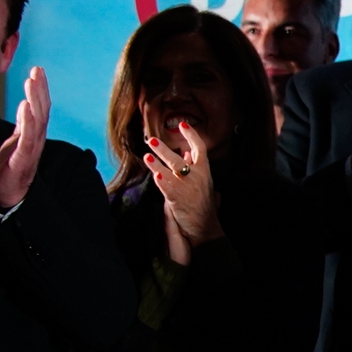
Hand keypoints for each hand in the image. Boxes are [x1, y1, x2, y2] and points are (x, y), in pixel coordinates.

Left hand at [0, 67, 49, 210]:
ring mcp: (32, 149)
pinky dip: (28, 121)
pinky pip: (27, 137)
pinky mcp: (23, 159)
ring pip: (37, 120)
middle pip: (42, 110)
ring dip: (35, 99)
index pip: (39, 107)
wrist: (7, 195)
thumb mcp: (14, 141)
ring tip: (31, 82)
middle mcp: (36, 139)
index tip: (37, 70)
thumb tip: (25, 104)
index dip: (40, 89)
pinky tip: (26, 106)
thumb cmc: (9, 168)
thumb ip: (22, 124)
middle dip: (40, 89)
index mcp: (32, 134)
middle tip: (37, 69)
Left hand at [143, 121, 223, 263]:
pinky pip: (167, 187)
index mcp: (204, 172)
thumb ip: (196, 167)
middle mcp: (196, 177)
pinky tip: (154, 174)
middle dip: (164, 149)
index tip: (183, 125)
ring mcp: (187, 187)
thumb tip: (187, 153)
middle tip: (152, 140)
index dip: (191, 135)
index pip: (200, 148)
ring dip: (157, 163)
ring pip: (170, 171)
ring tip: (146, 156)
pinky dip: (161, 180)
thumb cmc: (204, 205)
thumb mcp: (204, 183)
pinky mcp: (177, 198)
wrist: (204, 227)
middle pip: (179, 159)